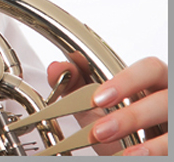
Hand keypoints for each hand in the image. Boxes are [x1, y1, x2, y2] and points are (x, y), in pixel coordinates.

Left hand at [47, 56, 167, 155]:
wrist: (134, 150)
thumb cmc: (126, 123)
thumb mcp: (100, 105)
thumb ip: (78, 83)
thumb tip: (57, 67)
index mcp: (155, 81)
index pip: (150, 68)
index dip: (126, 82)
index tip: (98, 98)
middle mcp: (170, 98)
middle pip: (163, 100)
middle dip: (131, 116)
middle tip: (100, 130)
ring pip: (170, 130)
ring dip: (143, 142)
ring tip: (111, 147)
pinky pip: (171, 148)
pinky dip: (154, 152)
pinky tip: (132, 156)